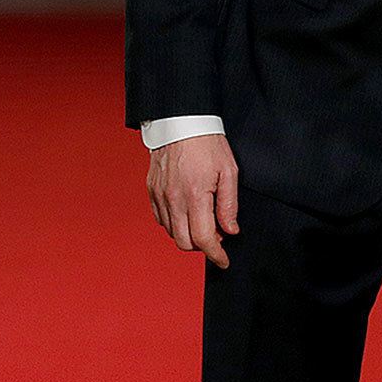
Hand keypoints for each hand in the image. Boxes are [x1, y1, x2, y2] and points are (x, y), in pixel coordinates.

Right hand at [147, 133, 239, 268]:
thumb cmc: (207, 143)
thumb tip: (230, 231)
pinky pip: (160, 218)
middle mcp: (173, 198)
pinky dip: (174, 222)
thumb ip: (229, 205)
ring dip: (187, 234)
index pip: (203, 239)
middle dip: (202, 246)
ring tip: (202, 219)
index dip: (216, 255)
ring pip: (171, 232)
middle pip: (184, 242)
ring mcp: (160, 195)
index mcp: (195, 195)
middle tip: (215, 234)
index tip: (223, 260)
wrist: (180, 121)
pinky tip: (186, 211)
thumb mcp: (228, 171)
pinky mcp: (152, 190)